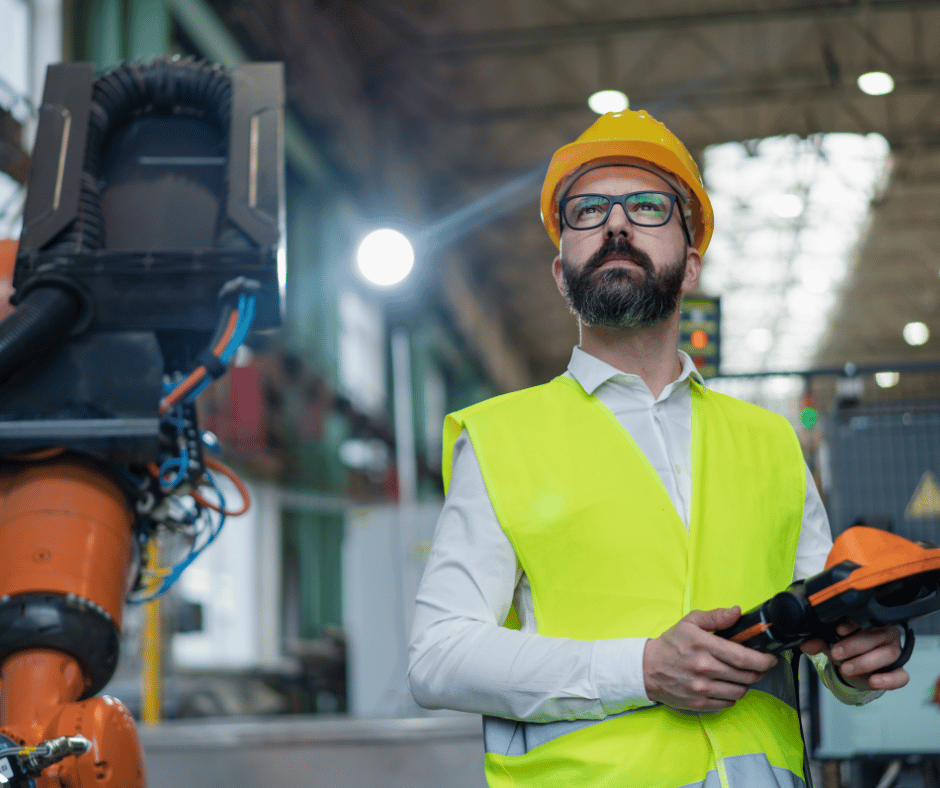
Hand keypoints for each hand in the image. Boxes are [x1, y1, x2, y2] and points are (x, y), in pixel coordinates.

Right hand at [643, 607, 778, 711]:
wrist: (648, 668)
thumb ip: (715, 616)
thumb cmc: (671, 644)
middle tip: (759, 666)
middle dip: (759, 671)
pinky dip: (733, 695)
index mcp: (703, 646)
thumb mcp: (690, 622)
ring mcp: (701, 688)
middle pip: (746, 676)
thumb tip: (737, 612)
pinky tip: (728, 685)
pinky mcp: (699, 704)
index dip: (763, 659)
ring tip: (742, 675)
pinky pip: (728, 703)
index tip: (771, 658)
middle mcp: (704, 669)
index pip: (743, 657)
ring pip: (740, 691)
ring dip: (746, 684)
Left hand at [800, 621, 909, 690]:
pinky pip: (901, 676)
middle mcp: (885, 634)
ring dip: (866, 662)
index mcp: (870, 621)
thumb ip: (820, 642)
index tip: (838, 630)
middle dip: (854, 646)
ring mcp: (894, 652)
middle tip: (836, 654)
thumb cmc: (848, 650)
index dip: (852, 624)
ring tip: (846, 668)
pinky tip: (874, 681)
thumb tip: (806, 644)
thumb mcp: (832, 644)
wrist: (857, 669)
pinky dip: (889, 679)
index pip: (865, 618)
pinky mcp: (899, 671)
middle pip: (875, 637)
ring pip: (888, 654)